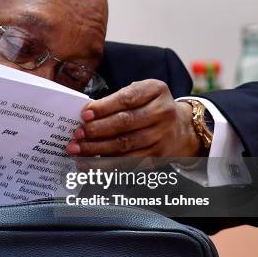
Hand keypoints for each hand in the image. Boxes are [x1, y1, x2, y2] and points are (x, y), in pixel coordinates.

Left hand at [66, 80, 203, 157]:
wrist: (180, 128)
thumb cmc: (149, 106)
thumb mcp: (139, 93)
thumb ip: (116, 100)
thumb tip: (87, 115)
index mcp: (156, 90)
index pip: (127, 99)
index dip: (104, 108)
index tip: (84, 115)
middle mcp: (163, 113)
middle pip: (125, 123)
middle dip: (97, 130)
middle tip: (77, 135)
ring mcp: (162, 136)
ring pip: (125, 145)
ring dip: (98, 149)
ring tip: (78, 150)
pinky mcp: (158, 156)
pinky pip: (129, 162)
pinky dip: (108, 165)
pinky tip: (91, 165)